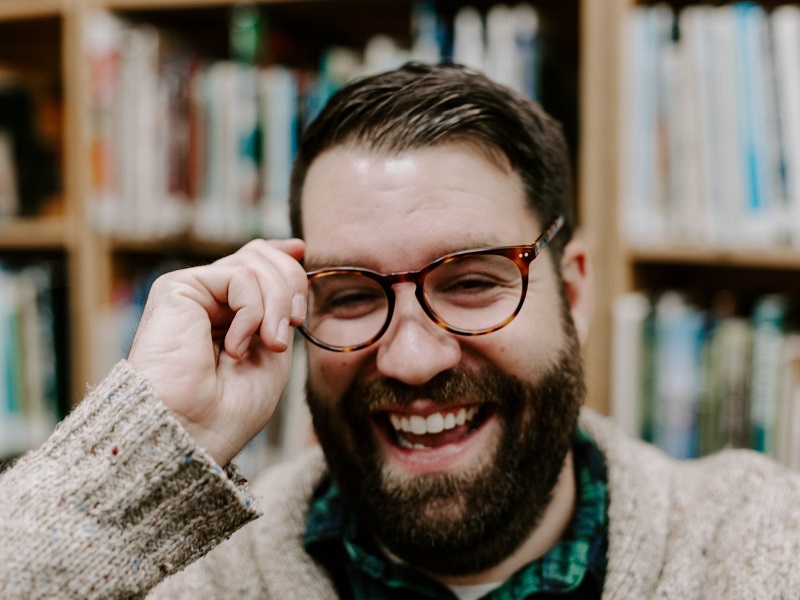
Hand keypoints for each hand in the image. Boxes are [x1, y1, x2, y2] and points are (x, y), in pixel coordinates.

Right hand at [127, 238, 306, 465]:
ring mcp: (193, 291)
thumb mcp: (272, 346)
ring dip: (276, 305)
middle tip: (293, 327)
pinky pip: (238, 277)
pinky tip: (235, 347)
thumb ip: (280, 302)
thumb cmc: (232, 406)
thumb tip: (292, 249)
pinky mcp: (177, 287)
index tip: (301, 252)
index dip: (282, 254)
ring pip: (255, 263)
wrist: (194, 430)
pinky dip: (252, 313)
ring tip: (269, 345)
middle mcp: (209, 297)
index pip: (255, 260)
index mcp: (229, 312)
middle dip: (291, 287)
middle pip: (262, 256)